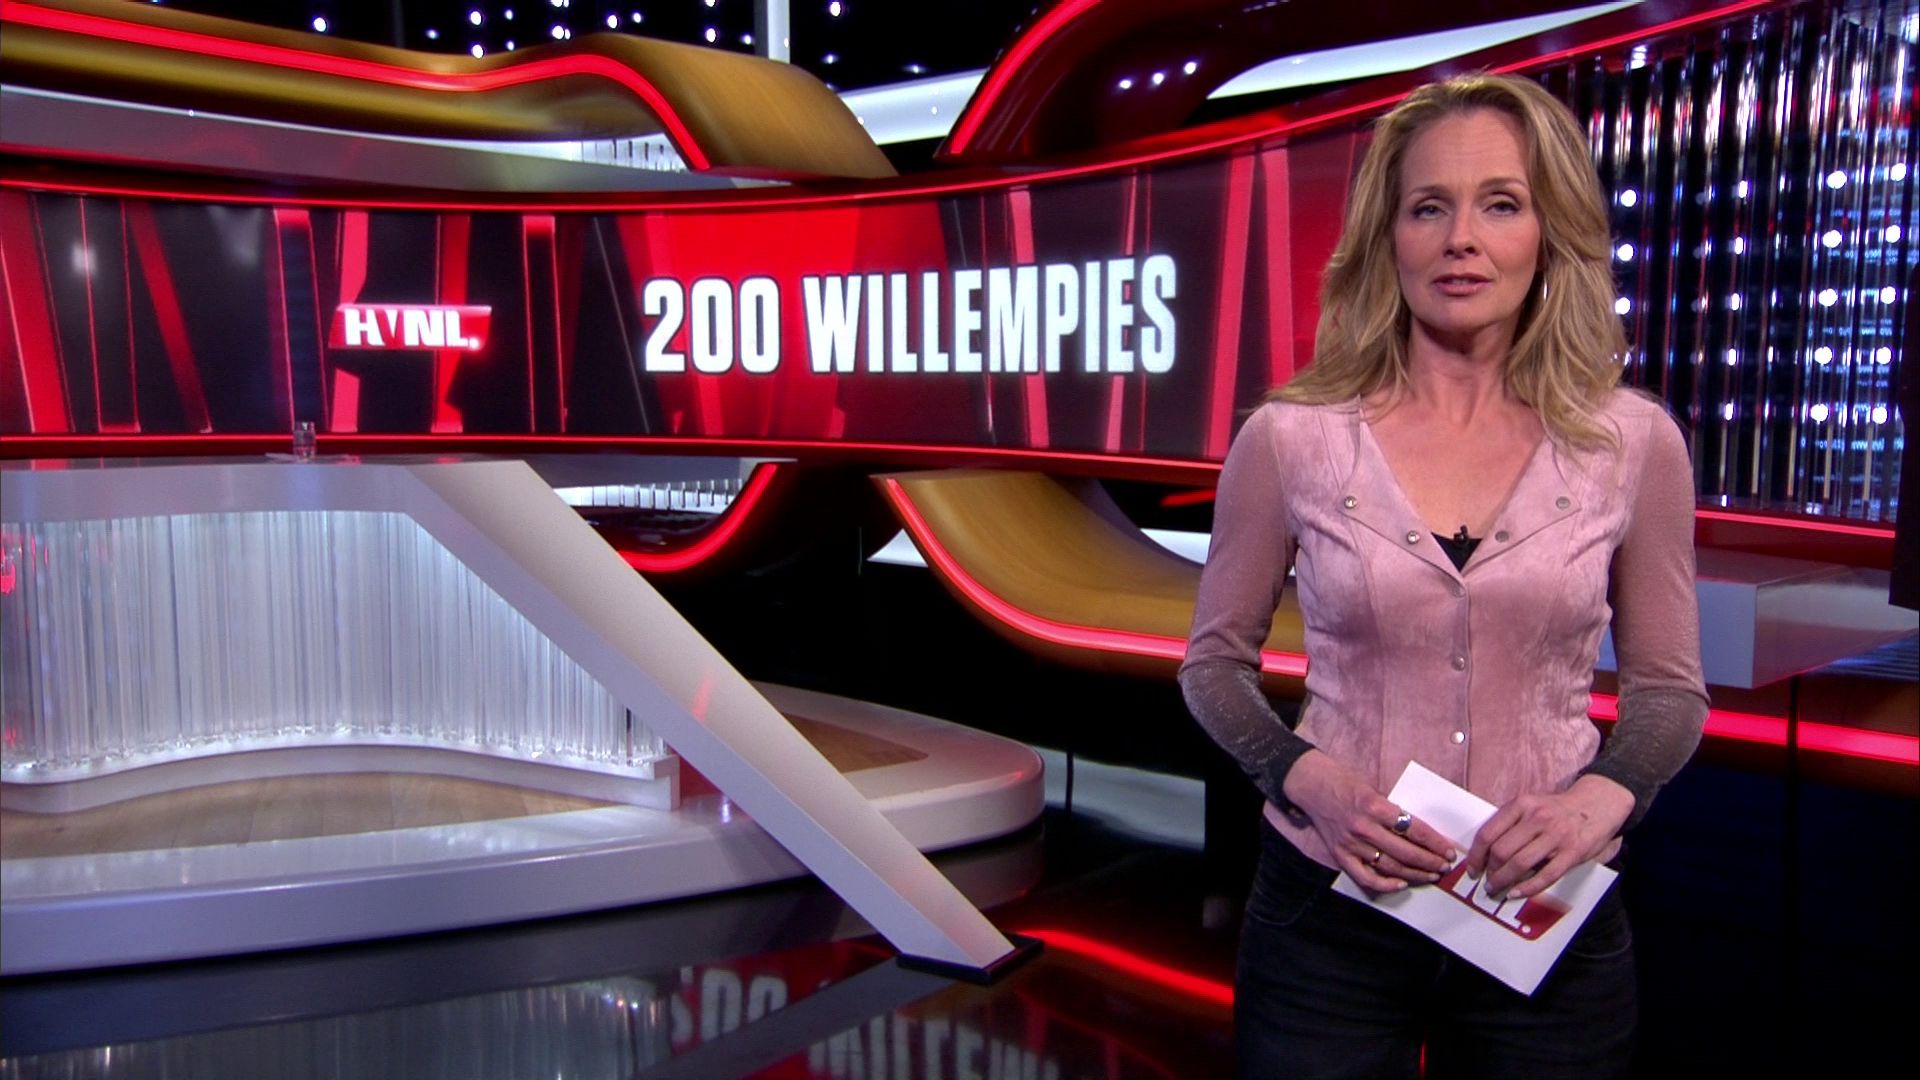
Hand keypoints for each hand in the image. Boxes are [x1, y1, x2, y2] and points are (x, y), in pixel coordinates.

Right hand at [1281, 750, 1457, 891]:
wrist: (1311, 785)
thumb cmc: (1344, 782)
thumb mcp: (1373, 788)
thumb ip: (1392, 810)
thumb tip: (1420, 831)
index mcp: (1374, 806)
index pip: (1414, 829)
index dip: (1435, 842)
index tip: (1449, 850)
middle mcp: (1363, 827)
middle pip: (1405, 851)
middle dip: (1430, 861)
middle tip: (1445, 866)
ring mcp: (1351, 844)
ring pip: (1389, 866)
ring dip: (1414, 874)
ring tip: (1431, 875)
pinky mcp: (1340, 854)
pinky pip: (1365, 877)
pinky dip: (1384, 884)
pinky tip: (1401, 884)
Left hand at [1466, 775, 1633, 899]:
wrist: (1597, 803)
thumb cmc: (1557, 809)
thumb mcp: (1530, 805)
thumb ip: (1510, 823)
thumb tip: (1484, 851)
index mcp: (1521, 805)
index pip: (1488, 833)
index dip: (1476, 856)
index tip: (1473, 869)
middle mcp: (1537, 819)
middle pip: (1501, 851)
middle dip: (1489, 872)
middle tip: (1487, 882)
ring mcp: (1556, 836)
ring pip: (1520, 864)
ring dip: (1503, 881)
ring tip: (1497, 889)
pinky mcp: (1572, 853)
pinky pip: (1545, 876)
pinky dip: (1527, 888)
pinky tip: (1516, 893)